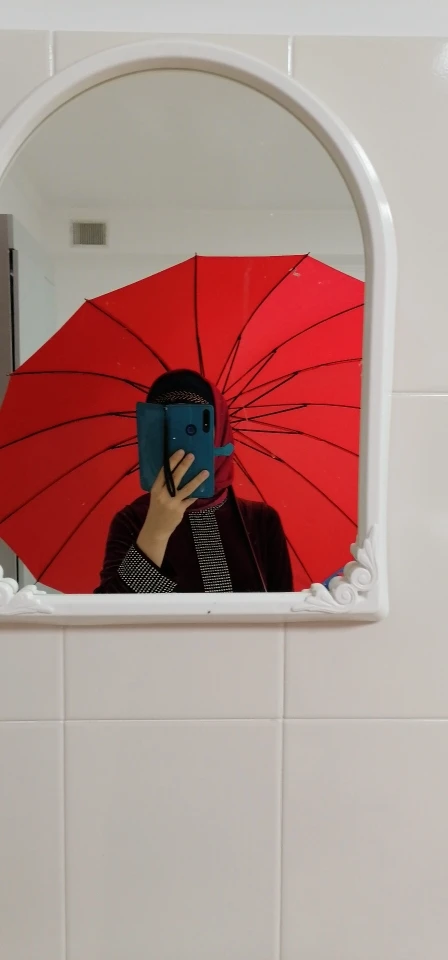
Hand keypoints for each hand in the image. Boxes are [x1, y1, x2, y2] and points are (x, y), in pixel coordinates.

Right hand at [136, 450, 208, 567]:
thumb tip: (177, 472)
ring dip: (197, 479)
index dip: (172, 461)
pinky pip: (190, 499)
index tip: (179, 451)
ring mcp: (172, 503)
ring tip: (205, 471)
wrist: (155, 529)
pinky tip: (204, 487)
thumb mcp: (156, 496)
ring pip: (187, 488)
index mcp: (155, 489)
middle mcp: (163, 495)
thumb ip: (164, 486)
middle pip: (175, 477)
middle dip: (184, 465)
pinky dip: (196, 493)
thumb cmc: (156, 510)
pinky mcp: (180, 510)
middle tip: (192, 455)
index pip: (164, 472)